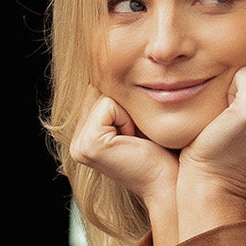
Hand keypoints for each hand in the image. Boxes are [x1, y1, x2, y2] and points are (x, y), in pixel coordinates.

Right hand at [68, 86, 178, 210]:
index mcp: (83, 137)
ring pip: (102, 96)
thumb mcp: (134, 120)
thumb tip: (110, 65)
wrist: (169, 180)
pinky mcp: (89, 144)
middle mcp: (76, 142)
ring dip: (126, 112)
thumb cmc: (160, 151)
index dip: (122, 103)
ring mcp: (78, 145)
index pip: (97, 93)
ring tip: (134, 138)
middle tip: (136, 135)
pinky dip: (126, 118)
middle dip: (122, 105)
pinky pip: (107, 105)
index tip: (135, 132)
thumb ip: (117, 100)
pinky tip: (132, 140)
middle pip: (97, 92)